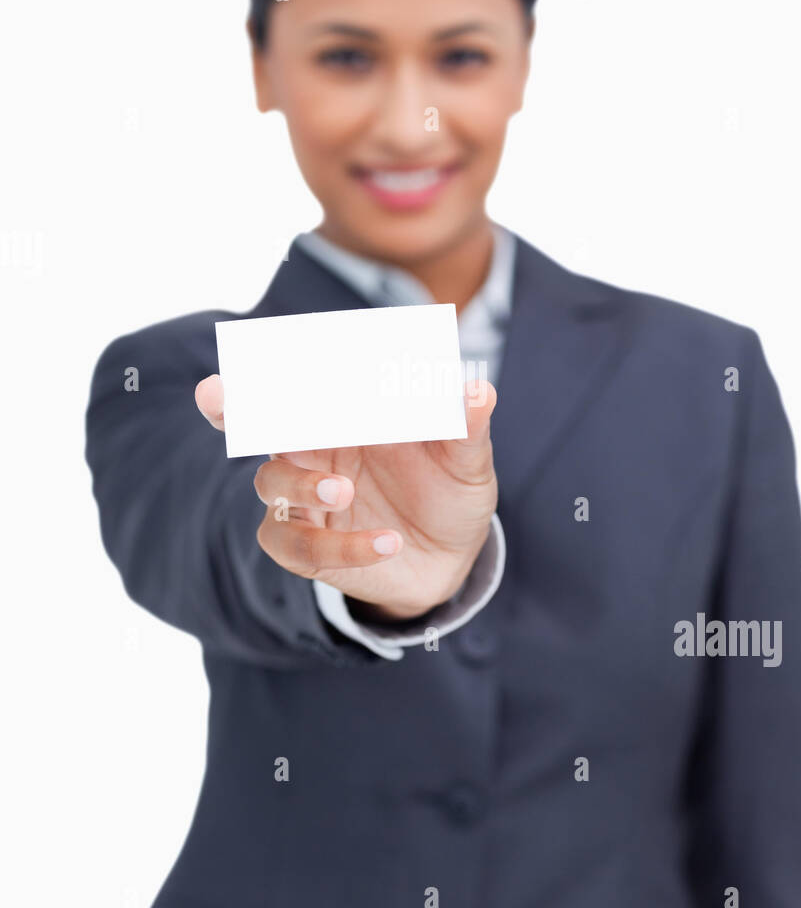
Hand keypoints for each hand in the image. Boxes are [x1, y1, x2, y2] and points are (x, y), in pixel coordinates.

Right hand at [195, 375, 497, 619]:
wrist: (453, 556)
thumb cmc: (449, 490)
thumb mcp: (467, 460)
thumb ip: (466, 427)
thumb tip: (480, 390)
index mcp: (344, 414)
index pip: (298, 383)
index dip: (268, 367)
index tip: (250, 351)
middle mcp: (313, 450)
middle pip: (258, 423)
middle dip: (231, 407)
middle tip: (213, 393)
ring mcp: (306, 499)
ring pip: (272, 483)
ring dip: (302, 483)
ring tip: (344, 489)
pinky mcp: (310, 547)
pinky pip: (300, 546)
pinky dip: (341, 546)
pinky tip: (386, 543)